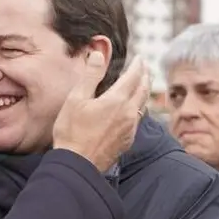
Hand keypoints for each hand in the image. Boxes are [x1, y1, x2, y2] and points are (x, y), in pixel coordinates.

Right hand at [52, 52, 150, 171]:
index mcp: (117, 100)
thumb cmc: (72, 132)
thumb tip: (99, 54)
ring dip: (145, 91)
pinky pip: (138, 119)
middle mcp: (128, 113)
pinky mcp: (127, 141)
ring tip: (143, 84)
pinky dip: (139, 107)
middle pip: (143, 90)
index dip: (138, 65)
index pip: (133, 77)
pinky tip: (134, 109)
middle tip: (145, 67)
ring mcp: (130, 128)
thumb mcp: (76, 99)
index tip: (140, 58)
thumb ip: (90, 75)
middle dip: (145, 76)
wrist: (78, 165)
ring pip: (143, 105)